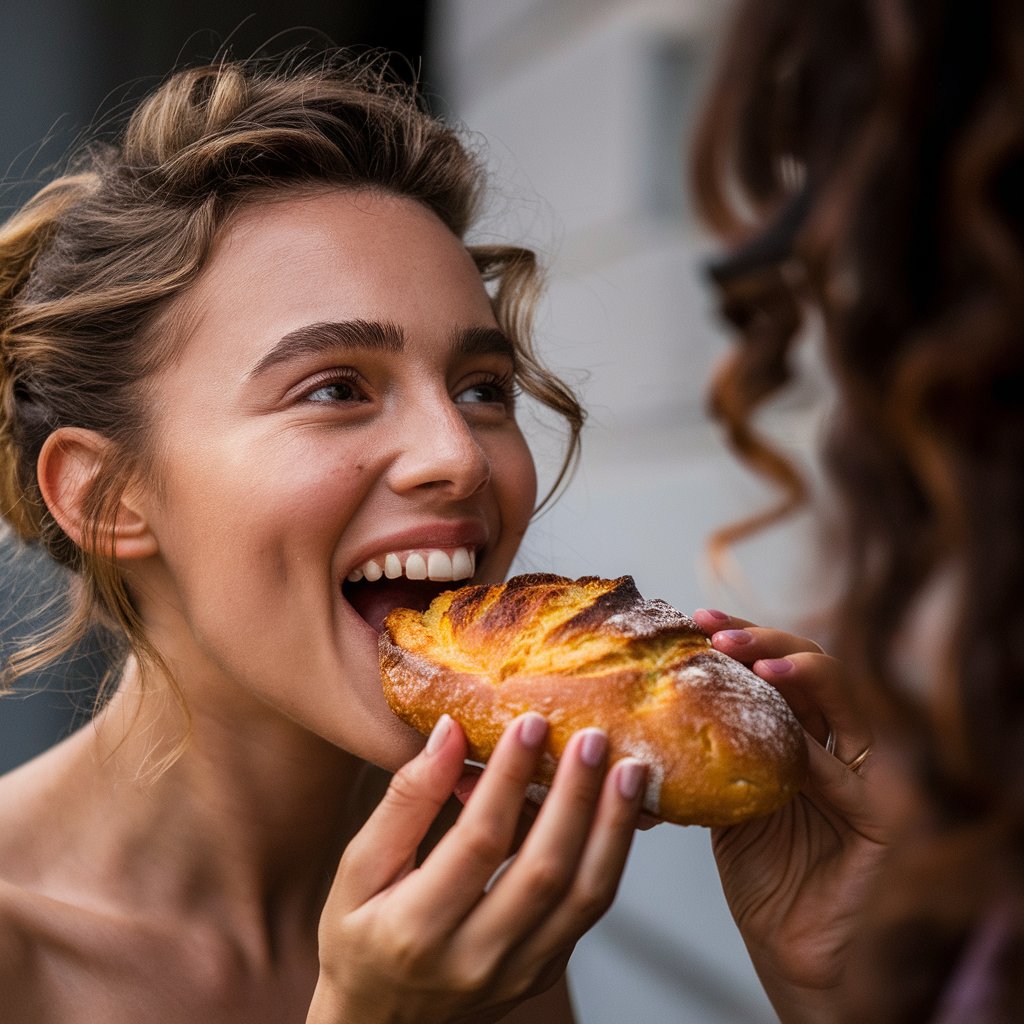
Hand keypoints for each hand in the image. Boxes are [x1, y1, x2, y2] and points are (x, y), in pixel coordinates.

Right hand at [308, 713, 645, 1023]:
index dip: (509, 778)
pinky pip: (588, 911)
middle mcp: (475, 958)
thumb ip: (406, 800)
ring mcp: (518, 973)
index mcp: (417, 928)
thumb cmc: (360, 936)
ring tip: (630, 771)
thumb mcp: (358, 868)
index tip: (530, 723)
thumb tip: (450, 732)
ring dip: (614, 827)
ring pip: (585, 896)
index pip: (479, 842)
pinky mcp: (545, 972)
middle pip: (546, 870)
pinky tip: (617, 812)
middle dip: (577, 796)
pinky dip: (609, 855)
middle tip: (592, 737)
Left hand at [691, 609, 889, 1023]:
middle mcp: (827, 742)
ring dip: (805, 680)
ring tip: (763, 669)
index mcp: (792, 728)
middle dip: (769, 644)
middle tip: (723, 637)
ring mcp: (855, 777)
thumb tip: (628, 708)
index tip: (698, 618)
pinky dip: (820, 759)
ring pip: (846, 709)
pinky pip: (849, 780)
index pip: (774, 665)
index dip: (742, 636)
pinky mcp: (872, 821)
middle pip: (814, 671)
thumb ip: (698, 749)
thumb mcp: (715, 791)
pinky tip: (792, 744)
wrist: (778, 935)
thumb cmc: (747, 859)